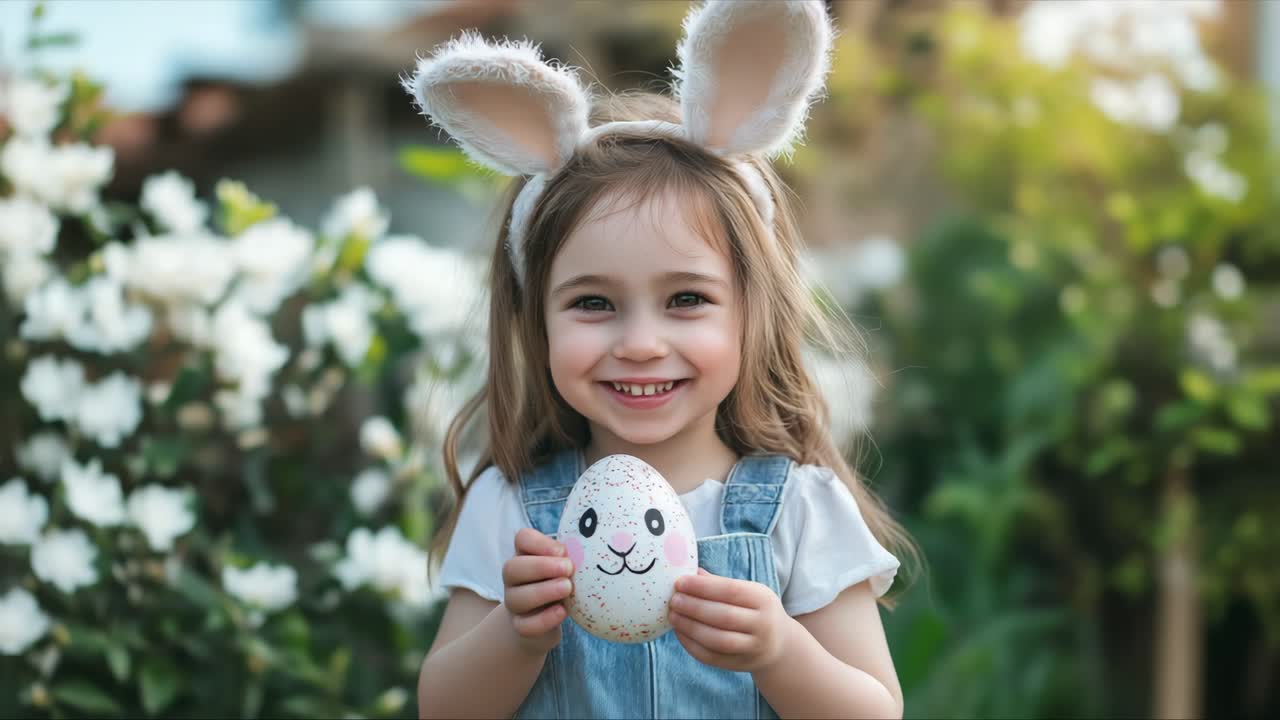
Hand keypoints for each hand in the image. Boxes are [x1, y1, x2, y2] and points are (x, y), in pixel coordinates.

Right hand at [502, 528, 574, 655]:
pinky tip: (562, 612)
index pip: (522, 538)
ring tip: (567, 588)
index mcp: (526, 554)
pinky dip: (544, 619)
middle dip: (541, 567)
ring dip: (543, 591)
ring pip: (516, 597)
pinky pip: (525, 625)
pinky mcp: (520, 626)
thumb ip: (574, 555)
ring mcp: (514, 602)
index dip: (539, 543)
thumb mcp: (566, 565)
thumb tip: (599, 545)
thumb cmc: (560, 581)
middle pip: (512, 568)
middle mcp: (514, 577)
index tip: (563, 551)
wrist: (546, 617)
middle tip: (568, 568)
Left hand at [669, 568, 793, 672]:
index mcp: (763, 600)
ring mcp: (752, 647)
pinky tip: (679, 632)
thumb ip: (719, 583)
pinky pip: (712, 657)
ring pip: (718, 640)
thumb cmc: (755, 609)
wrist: (778, 643)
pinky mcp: (739, 664)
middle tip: (673, 600)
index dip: (703, 587)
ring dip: (690, 627)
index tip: (680, 582)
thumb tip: (688, 572)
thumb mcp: (748, 591)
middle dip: (694, 607)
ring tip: (673, 616)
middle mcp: (762, 625)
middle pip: (724, 616)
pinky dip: (691, 645)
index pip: (731, 591)